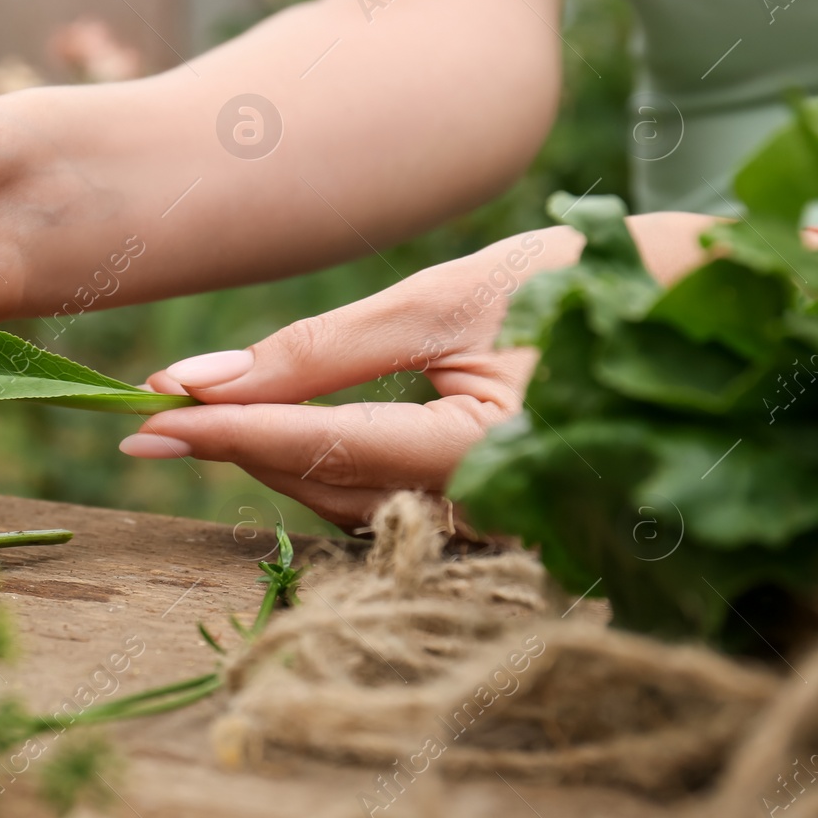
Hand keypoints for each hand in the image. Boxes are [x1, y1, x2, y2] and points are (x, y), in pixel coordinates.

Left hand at [119, 214, 715, 531]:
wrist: (671, 321)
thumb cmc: (572, 292)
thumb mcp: (444, 301)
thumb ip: (324, 350)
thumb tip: (206, 381)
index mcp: (482, 454)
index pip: (324, 447)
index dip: (229, 433)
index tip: (146, 422)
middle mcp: (479, 511)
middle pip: (322, 484)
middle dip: (235, 444)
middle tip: (152, 411)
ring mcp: (479, 525)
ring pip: (340, 502)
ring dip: (265, 455)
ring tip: (193, 414)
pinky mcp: (472, 515)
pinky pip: (373, 501)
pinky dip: (313, 463)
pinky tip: (268, 430)